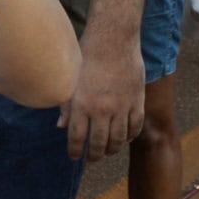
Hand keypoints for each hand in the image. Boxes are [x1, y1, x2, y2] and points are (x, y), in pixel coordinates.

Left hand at [58, 33, 144, 160]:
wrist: (113, 39)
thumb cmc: (86, 56)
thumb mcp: (70, 80)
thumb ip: (66, 105)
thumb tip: (61, 126)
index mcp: (81, 103)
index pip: (77, 137)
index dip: (75, 151)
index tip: (74, 157)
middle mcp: (102, 109)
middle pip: (99, 143)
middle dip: (94, 155)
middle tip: (91, 159)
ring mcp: (122, 107)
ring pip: (119, 139)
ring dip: (112, 149)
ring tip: (107, 152)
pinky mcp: (137, 101)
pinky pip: (135, 127)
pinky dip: (130, 136)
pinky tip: (124, 138)